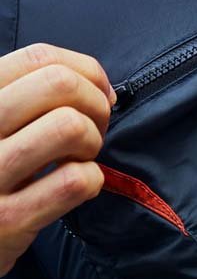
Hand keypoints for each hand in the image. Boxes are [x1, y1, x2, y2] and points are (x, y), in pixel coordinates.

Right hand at [0, 43, 114, 276]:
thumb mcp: (1, 122)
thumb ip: (36, 94)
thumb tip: (103, 88)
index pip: (38, 56)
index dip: (85, 70)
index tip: (99, 93)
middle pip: (59, 83)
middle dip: (94, 102)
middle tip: (93, 129)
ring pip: (69, 126)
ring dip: (91, 141)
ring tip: (80, 158)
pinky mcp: (6, 222)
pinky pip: (74, 181)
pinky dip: (92, 180)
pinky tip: (76, 187)